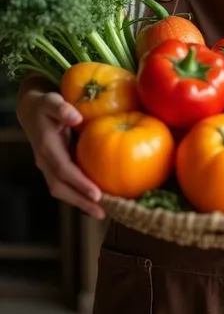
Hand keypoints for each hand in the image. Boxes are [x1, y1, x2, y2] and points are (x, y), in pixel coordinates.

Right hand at [18, 89, 105, 219]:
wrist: (31, 110)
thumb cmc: (46, 104)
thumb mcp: (52, 101)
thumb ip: (62, 108)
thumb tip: (76, 117)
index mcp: (46, 146)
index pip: (64, 170)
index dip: (79, 183)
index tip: (97, 194)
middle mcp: (45, 160)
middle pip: (60, 187)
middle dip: (80, 201)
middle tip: (102, 212)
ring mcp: (48, 166)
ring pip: (61, 190)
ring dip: (80, 202)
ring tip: (101, 212)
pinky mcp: (53, 167)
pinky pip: (64, 185)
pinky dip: (78, 194)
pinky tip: (95, 199)